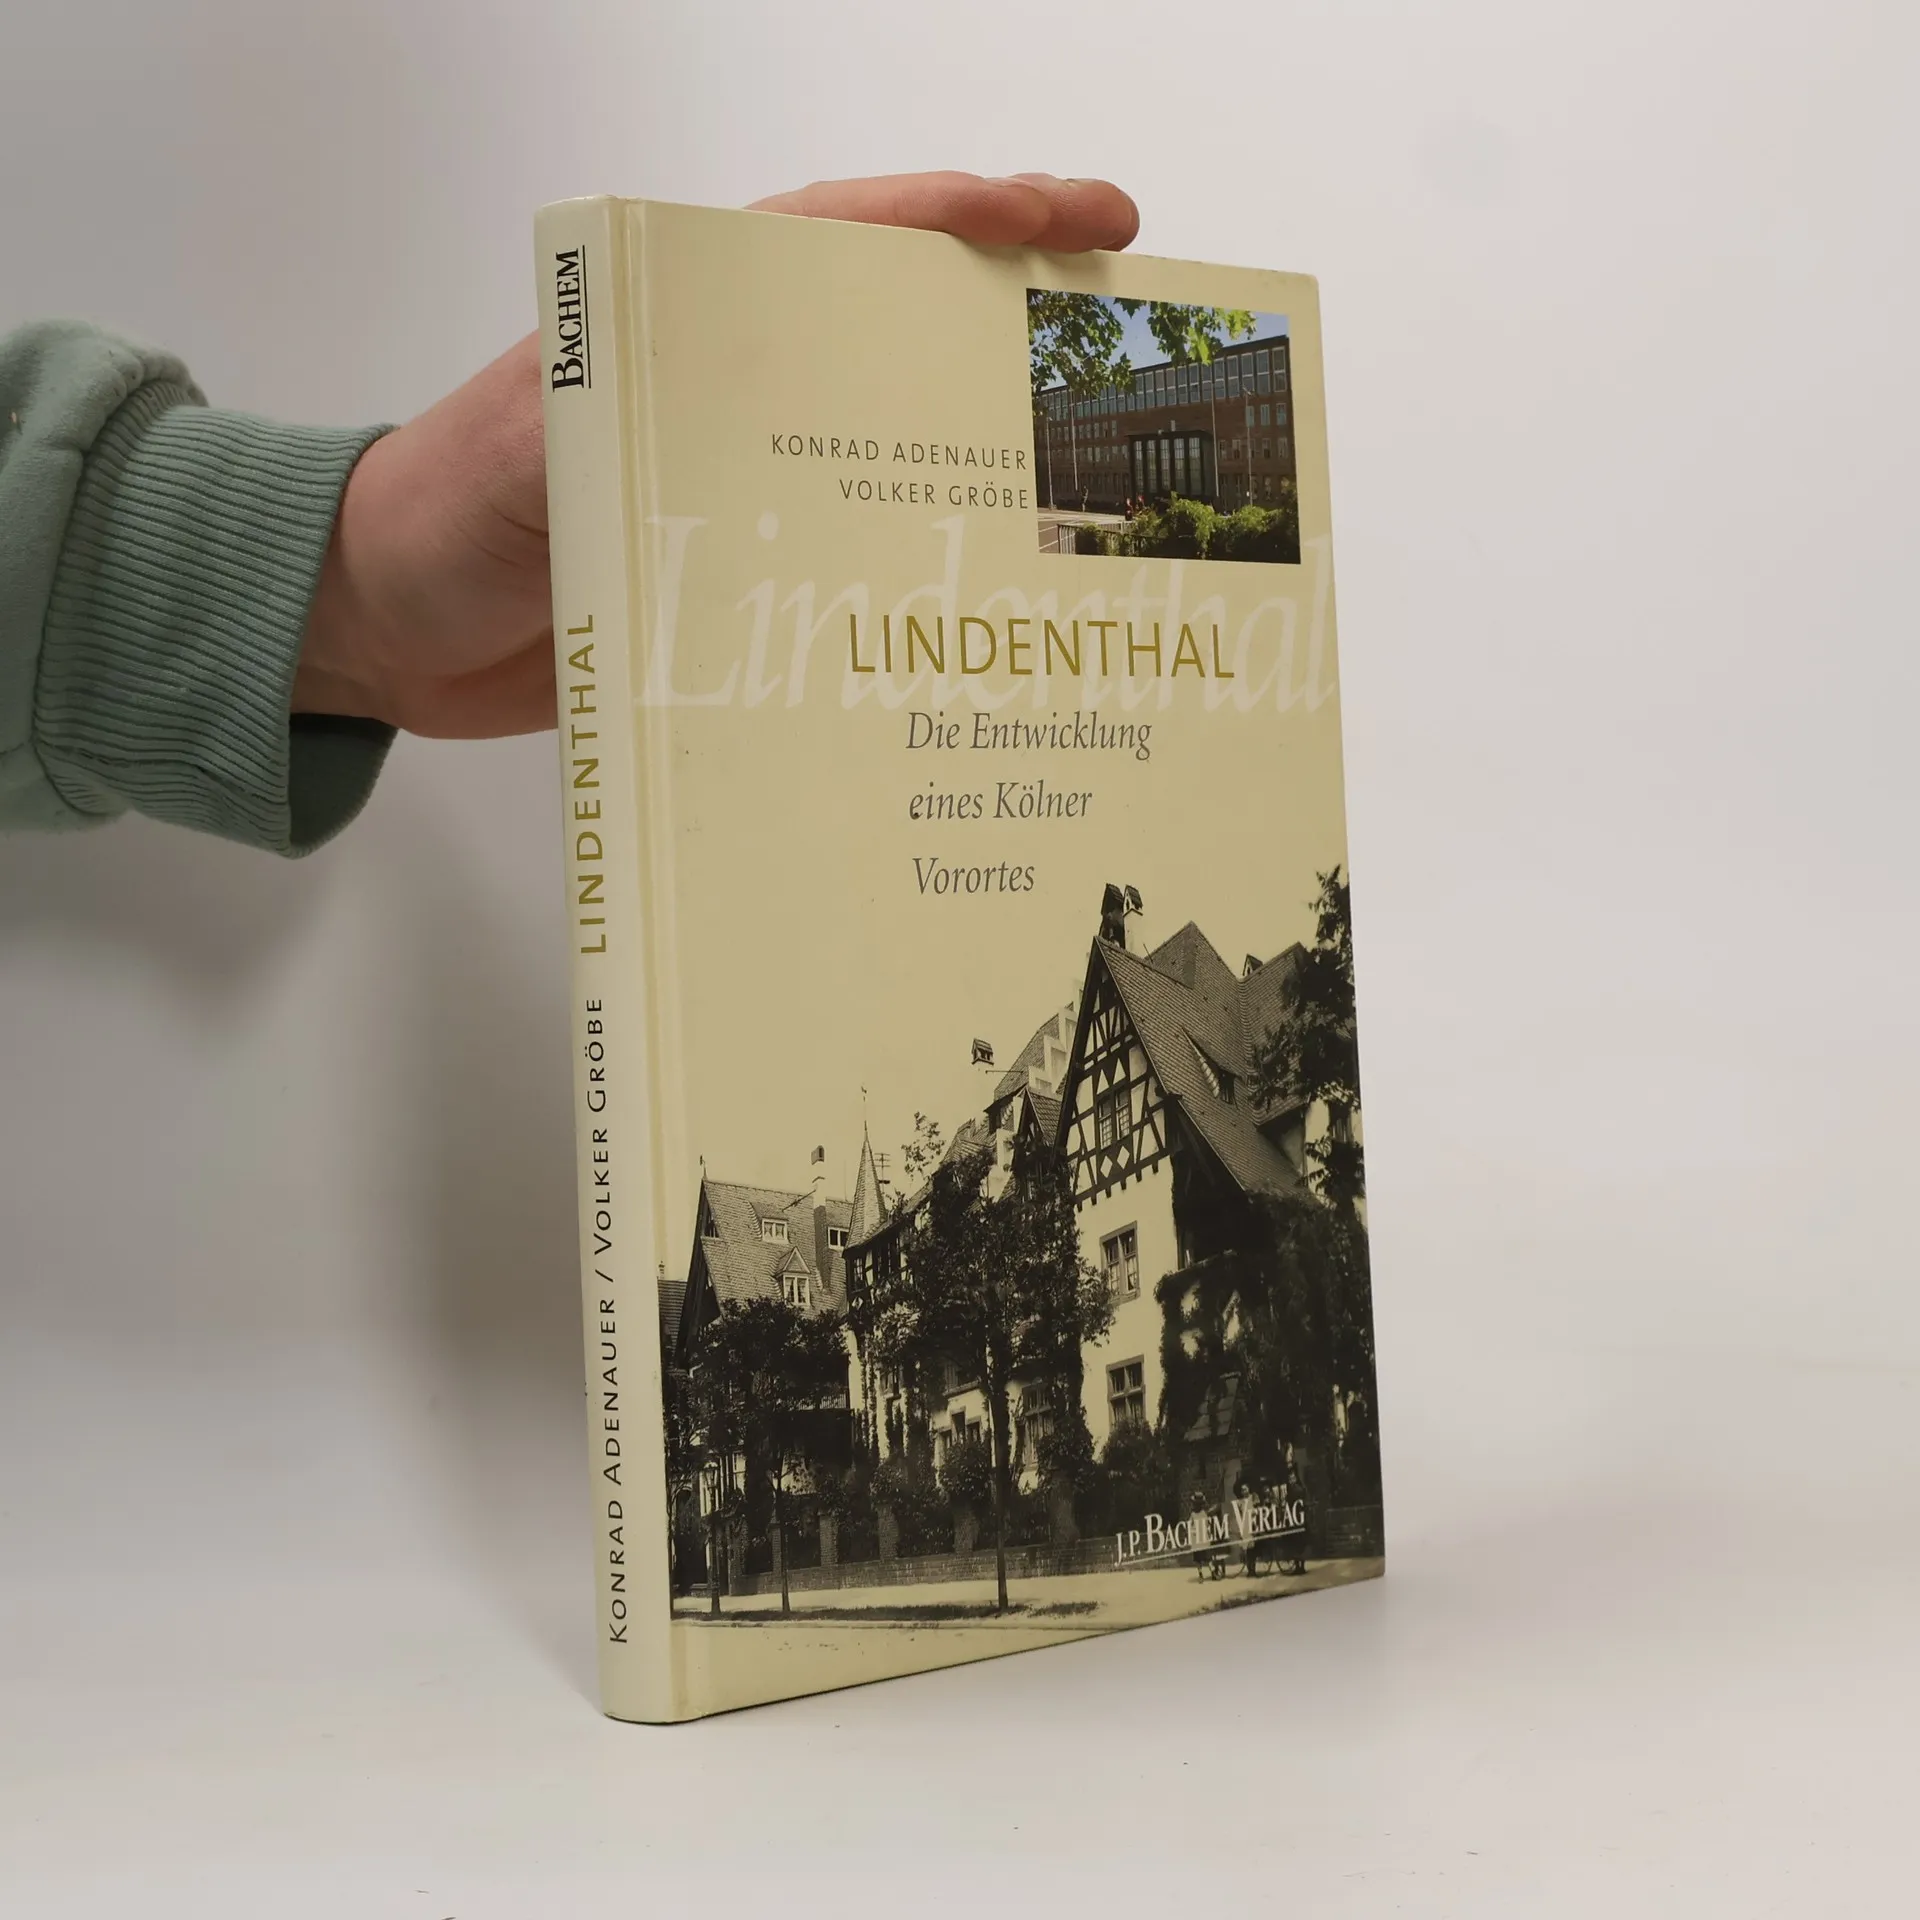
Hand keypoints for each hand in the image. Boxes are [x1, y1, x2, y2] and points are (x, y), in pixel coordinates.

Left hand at [294, 172, 1139, 736]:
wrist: (384, 626)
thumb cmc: (437, 518)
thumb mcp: (524, 449)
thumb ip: (616, 412)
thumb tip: (734, 406)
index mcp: (683, 321)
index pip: (846, 237)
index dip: (964, 218)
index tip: (1073, 219)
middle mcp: (734, 387)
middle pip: (897, 327)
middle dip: (1014, 316)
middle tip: (1127, 328)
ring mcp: (746, 475)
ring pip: (891, 435)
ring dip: (986, 441)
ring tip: (1095, 460)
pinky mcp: (741, 563)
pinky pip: (850, 547)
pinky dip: (922, 560)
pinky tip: (991, 591)